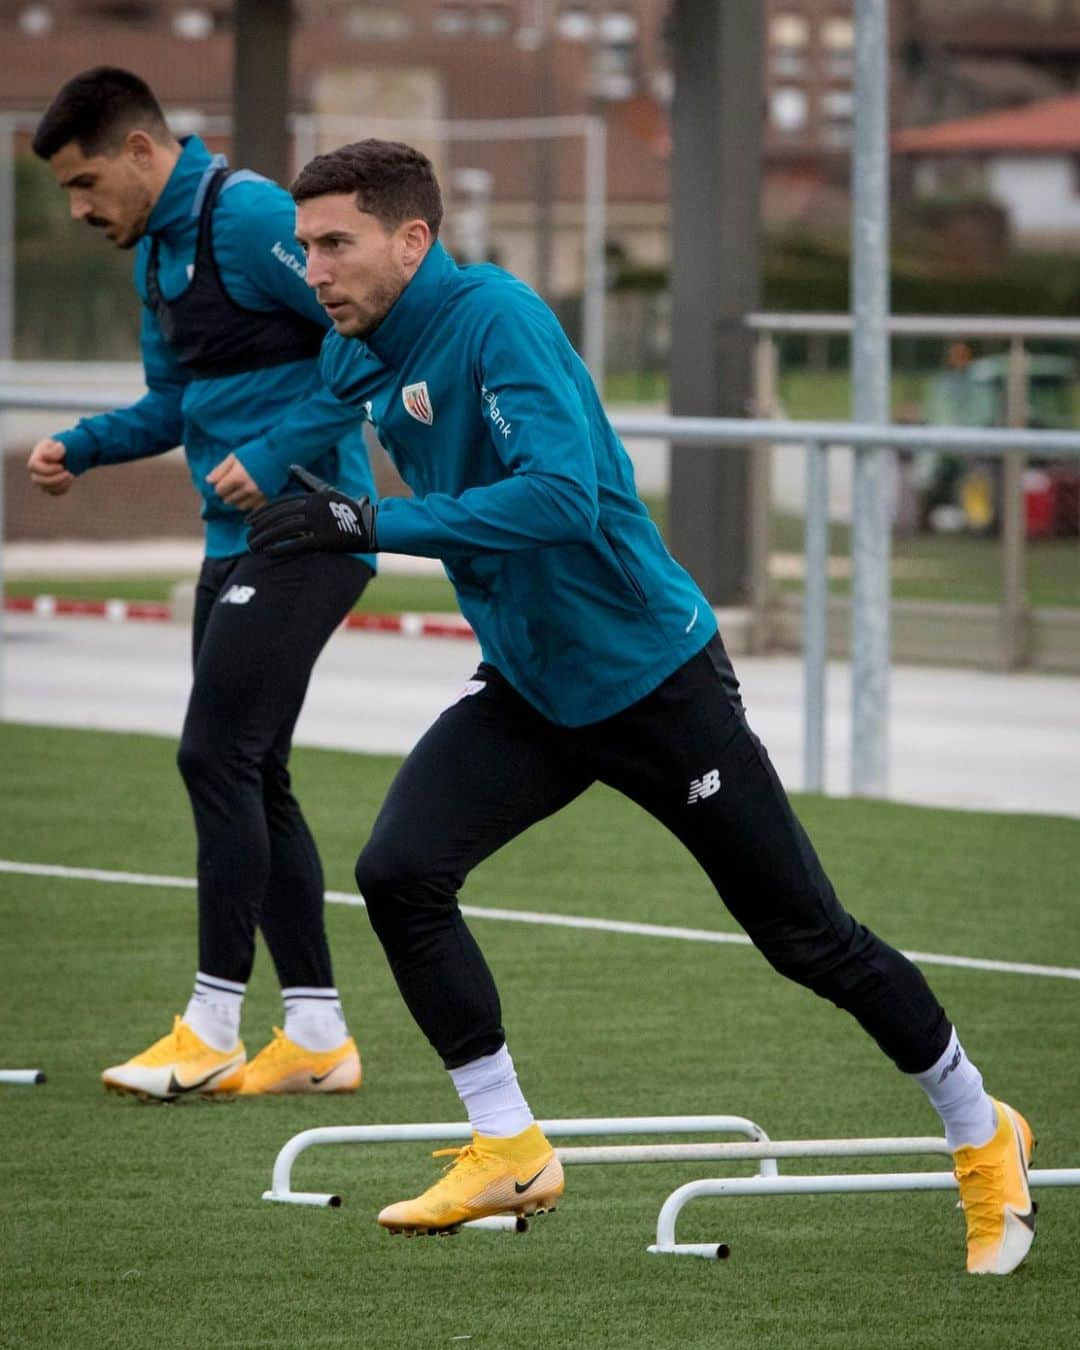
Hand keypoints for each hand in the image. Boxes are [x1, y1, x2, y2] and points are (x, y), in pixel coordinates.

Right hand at [27, 438, 74, 495]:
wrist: (66, 456)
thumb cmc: (61, 448)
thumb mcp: (60, 445)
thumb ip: (56, 450)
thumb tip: (46, 456)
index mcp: (35, 459)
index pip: (33, 466)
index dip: (47, 469)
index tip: (61, 466)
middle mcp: (35, 471)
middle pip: (38, 481)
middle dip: (55, 479)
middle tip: (68, 473)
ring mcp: (41, 481)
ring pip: (46, 489)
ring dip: (61, 484)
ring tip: (71, 475)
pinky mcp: (49, 487)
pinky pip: (54, 493)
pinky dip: (63, 488)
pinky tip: (70, 480)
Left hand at [206, 453, 266, 511]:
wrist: (279, 454)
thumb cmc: (255, 452)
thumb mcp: (235, 457)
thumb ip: (220, 470)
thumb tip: (208, 481)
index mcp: (237, 477)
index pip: (219, 490)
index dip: (218, 487)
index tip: (222, 482)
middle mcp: (247, 489)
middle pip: (229, 500)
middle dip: (227, 494)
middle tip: (230, 487)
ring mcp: (258, 495)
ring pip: (240, 506)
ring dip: (237, 500)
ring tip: (240, 492)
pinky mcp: (267, 498)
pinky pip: (253, 508)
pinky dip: (249, 503)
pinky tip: (250, 496)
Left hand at [247, 464, 377, 555]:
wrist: (370, 525)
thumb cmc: (348, 508)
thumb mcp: (327, 490)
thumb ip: (308, 480)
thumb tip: (292, 466)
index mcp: (312, 497)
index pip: (280, 505)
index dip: (262, 513)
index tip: (248, 521)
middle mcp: (313, 509)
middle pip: (279, 518)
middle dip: (260, 528)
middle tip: (248, 537)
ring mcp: (318, 524)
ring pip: (284, 530)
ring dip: (266, 539)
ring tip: (253, 547)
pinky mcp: (324, 540)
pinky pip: (298, 544)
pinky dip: (282, 548)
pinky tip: (269, 553)